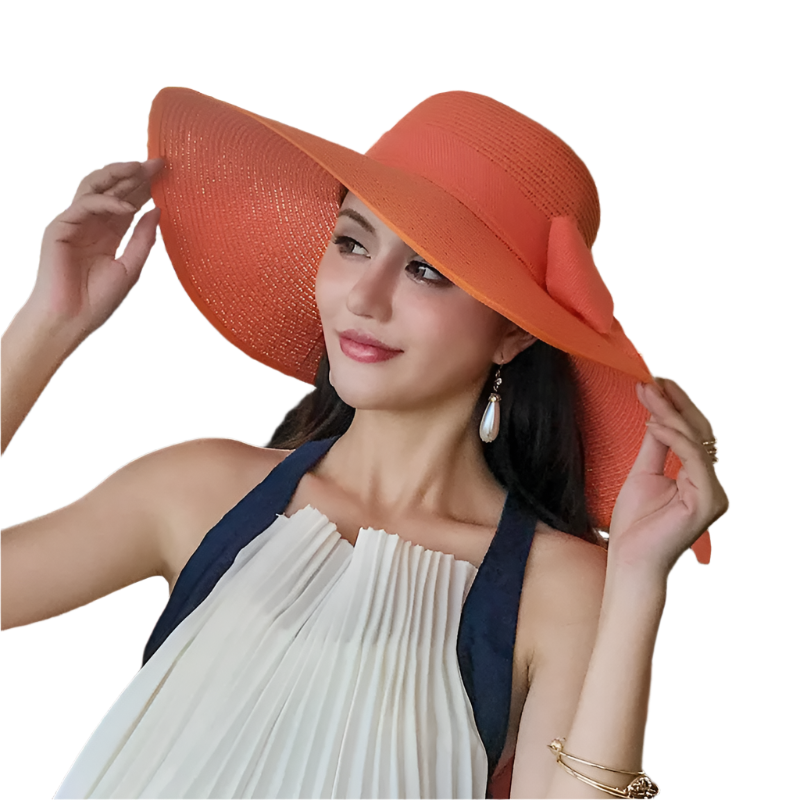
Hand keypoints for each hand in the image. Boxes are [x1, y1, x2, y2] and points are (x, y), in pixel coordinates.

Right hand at [30, 159, 164, 343]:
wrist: (71, 320)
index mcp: (108, 233)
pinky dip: (106, 202)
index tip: (166, 174)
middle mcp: (91, 224)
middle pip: (112, 190)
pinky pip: (84, 205)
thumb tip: (158, 210)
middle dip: (134, 175)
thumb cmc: (97, 300)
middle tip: (157, 163)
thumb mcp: (131, 267)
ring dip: (117, 175)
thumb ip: (144, 238)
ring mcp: (74, 223)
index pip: (128, 202)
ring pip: (93, 187)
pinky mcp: (59, 227)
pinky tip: (127, 206)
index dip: (145, 187)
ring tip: (140, 169)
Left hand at [607, 376, 729, 579]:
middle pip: (700, 430)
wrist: (630, 561)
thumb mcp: (644, 473)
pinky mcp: (708, 501)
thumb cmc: (636, 525)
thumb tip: (658, 413)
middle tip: (651, 377)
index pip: (693, 431)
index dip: (675, 403)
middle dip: (674, 400)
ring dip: (670, 412)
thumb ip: (656, 445)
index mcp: (700, 477)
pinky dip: (674, 438)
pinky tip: (653, 423)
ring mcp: (714, 493)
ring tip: (647, 392)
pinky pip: (693, 460)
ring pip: (697, 440)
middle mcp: (712, 483)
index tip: (651, 379)